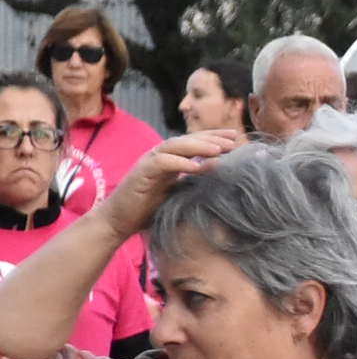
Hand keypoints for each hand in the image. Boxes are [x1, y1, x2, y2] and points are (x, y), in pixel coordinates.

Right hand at [103, 131, 240, 238]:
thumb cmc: (149, 210)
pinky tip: (197, 167)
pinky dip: (180, 163)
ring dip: (198, 146)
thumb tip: (221, 178)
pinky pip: (161, 163)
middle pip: (186, 140)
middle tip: (234, 139)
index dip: (214, 138)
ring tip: (220, 150)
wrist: (119, 221)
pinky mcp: (141, 174)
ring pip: (174, 146)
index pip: (193, 143)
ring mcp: (149, 164)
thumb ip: (194, 183)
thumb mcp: (179, 194)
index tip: (236, 137)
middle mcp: (159, 158)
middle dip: (211, 138)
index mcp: (170, 161)